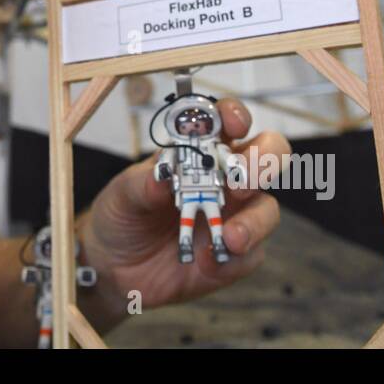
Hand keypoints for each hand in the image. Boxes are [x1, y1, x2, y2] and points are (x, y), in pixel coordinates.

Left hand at [77, 98, 290, 322]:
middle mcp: (224, 178)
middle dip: (263, 161)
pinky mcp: (233, 255)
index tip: (233, 125)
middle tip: (240, 182)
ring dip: (254, 222)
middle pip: (268, 155)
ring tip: (230, 237)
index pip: (226, 122)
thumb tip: (162, 176)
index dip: (235, 115)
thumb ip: (141, 184)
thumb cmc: (123, 216)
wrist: (115, 268)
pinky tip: (208, 262)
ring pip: (268, 208)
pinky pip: (251, 255)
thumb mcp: (122, 195)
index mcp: (197, 152)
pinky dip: (233, 259)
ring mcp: (233, 216)